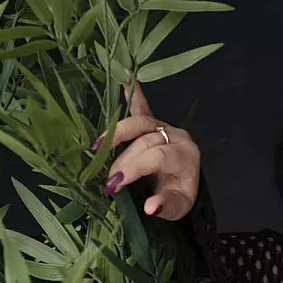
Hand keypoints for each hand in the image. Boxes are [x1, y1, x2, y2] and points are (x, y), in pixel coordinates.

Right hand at [100, 82, 199, 220]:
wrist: (184, 185)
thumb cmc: (178, 195)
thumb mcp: (177, 208)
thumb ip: (165, 206)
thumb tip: (150, 207)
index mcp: (185, 156)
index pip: (157, 157)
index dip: (134, 168)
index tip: (114, 185)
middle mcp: (177, 136)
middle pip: (146, 140)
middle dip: (123, 159)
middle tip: (106, 179)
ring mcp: (165, 126)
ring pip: (140, 122)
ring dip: (117, 132)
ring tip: (97, 146)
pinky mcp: (154, 122)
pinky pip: (142, 106)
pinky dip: (132, 93)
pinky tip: (125, 75)